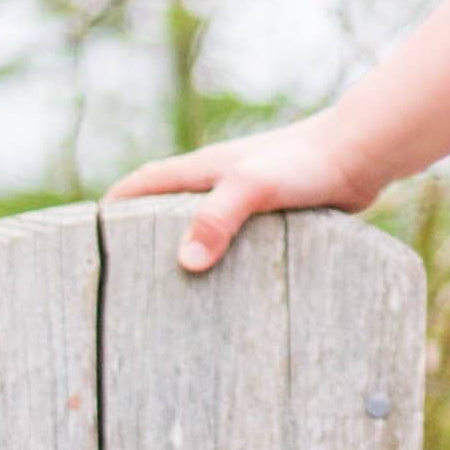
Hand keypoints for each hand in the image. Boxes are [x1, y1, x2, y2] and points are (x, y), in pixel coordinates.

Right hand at [102, 114, 380, 272]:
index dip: (112, 208)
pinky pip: (243, 238)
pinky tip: (233, 291)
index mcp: (201, 170)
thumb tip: (185, 262)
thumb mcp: (253, 186)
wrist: (363, 153)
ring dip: (189, 249)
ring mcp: (251, 197)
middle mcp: (221, 181)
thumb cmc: (306, 163)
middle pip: (168, 207)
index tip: (85, 237)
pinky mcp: (279, 213)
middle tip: (126, 280)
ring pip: (207, 225)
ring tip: (174, 296)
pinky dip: (228, 258)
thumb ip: (218, 218)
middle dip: (144, 235)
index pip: (141, 185)